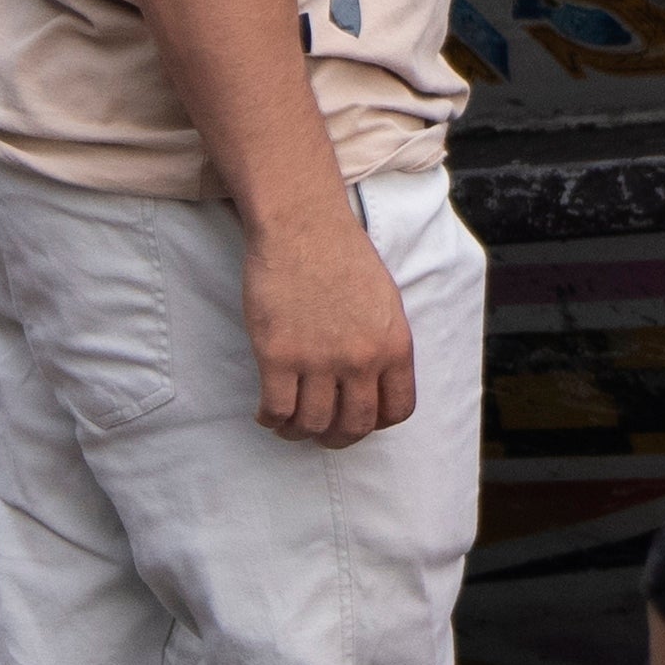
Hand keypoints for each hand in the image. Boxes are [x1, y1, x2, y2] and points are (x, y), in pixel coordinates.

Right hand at [242, 203, 417, 447]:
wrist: (303, 226)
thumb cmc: (342, 256)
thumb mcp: (385, 302)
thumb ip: (384, 344)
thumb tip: (376, 383)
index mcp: (394, 345)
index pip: (397, 410)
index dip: (376, 423)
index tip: (358, 419)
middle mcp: (361, 358)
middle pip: (354, 425)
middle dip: (338, 437)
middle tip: (323, 433)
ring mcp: (319, 359)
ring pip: (312, 423)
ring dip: (300, 432)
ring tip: (290, 424)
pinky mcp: (278, 355)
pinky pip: (276, 409)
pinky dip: (271, 420)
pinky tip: (267, 413)